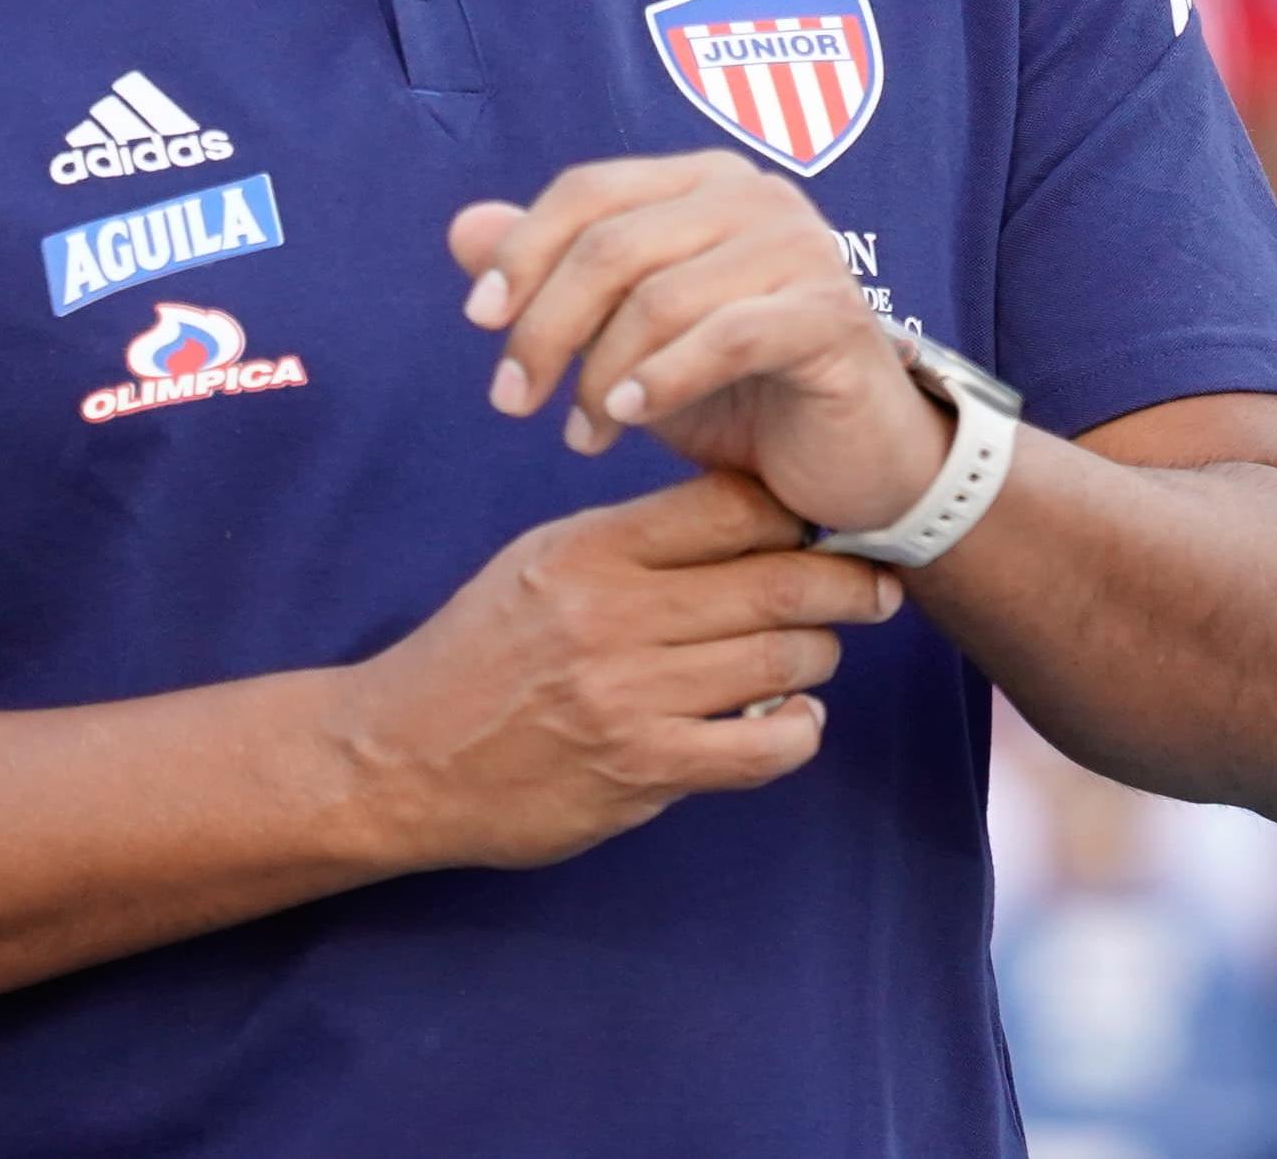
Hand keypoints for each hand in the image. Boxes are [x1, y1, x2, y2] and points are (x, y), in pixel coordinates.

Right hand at [326, 472, 899, 869]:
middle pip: (777, 582)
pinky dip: (796, 732)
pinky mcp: (642, 770)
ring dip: (819, 659)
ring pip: (783, 661)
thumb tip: (747, 517)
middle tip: (876, 586)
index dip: (794, 511)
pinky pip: (762, 747)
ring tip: (816, 657)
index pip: (730, 507)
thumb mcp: (540, 561)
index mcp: (590, 549)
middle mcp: (613, 614)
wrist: (400, 754)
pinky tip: (791, 723)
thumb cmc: (479, 652)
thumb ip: (634, 541)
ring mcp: (630, 696)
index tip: (821, 523)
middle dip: (847, 583)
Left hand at [452, 151, 950, 535]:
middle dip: (546, 327)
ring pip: (661, 295)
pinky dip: (663, 379)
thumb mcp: (627, 338)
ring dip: (600, 372)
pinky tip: (624, 418)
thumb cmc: (738, 392)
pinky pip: (727, 336)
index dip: (521, 251)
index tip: (479, 323)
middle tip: (512, 400)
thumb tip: (461, 229)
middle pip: (612, 244)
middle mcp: (755, 196)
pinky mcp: (832, 316)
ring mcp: (802, 250)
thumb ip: (553, 279)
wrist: (851, 461)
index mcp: (700, 182)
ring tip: (579, 434)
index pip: (586, 192)